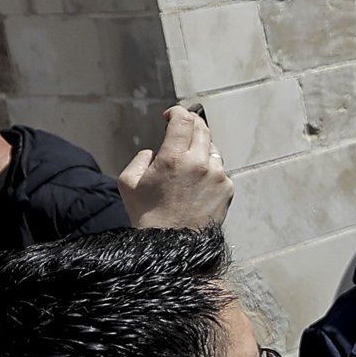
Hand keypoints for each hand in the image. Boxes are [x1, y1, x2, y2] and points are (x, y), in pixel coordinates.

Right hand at [120, 105, 234, 229]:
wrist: (172, 244)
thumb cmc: (147, 215)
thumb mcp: (128, 182)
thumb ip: (141, 158)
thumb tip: (155, 152)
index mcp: (173, 158)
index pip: (183, 120)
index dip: (177, 112)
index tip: (171, 115)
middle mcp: (199, 163)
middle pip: (201, 129)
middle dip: (190, 125)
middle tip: (182, 129)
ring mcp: (217, 176)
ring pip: (212, 149)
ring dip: (201, 149)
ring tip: (187, 163)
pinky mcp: (227, 189)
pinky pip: (220, 171)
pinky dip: (209, 171)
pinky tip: (197, 185)